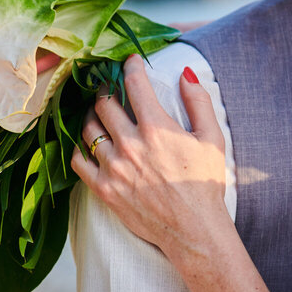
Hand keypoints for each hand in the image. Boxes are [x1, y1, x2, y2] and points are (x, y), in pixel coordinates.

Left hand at [71, 56, 230, 264]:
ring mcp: (113, 167)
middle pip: (104, 103)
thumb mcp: (212, 138)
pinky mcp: (103, 188)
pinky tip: (89, 143)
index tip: (129, 61)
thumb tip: (185, 73)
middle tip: (110, 85)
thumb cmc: (205, 183)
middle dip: (106, 87)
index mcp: (157, 128)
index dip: (130, 66)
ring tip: (99, 112)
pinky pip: (78, 160)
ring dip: (92, 114)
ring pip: (88, 128)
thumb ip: (199, 102)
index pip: (134, 84)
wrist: (193, 229)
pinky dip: (80, 147)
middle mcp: (130, 144)